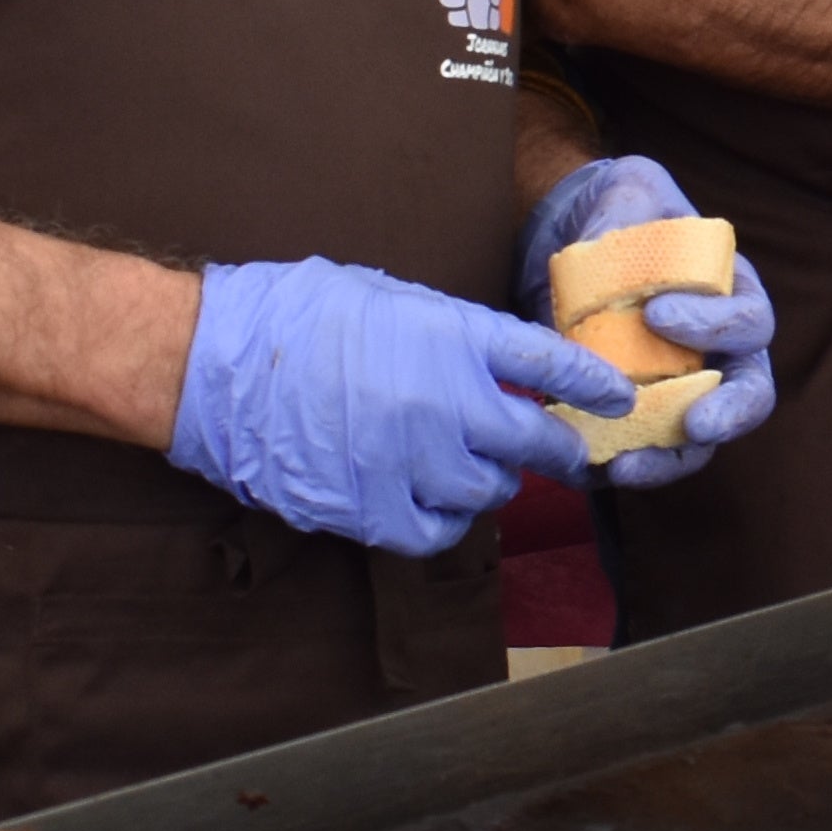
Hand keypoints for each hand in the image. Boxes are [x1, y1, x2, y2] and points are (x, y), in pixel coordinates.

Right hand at [165, 255, 626, 555]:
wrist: (213, 363)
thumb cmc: (293, 316)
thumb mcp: (388, 298)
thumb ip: (450, 336)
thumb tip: (496, 369)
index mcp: (448, 337)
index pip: (546, 365)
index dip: (590, 385)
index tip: (618, 399)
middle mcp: (441, 402)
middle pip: (532, 443)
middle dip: (559, 451)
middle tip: (565, 454)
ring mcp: (407, 461)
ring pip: (488, 494)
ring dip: (490, 483)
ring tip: (471, 467)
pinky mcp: (369, 509)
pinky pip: (435, 532)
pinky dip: (443, 520)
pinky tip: (430, 501)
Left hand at [514, 155, 775, 488]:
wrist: (567, 246)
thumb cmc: (616, 213)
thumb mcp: (629, 188)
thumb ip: (633, 205)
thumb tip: (614, 241)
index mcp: (732, 294)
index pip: (748, 319)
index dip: (713, 324)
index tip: (656, 314)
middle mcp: (719, 350)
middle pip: (750, 392)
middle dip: (729, 412)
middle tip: (696, 423)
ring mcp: (681, 388)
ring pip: (699, 440)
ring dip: (670, 458)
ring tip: (626, 466)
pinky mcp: (637, 415)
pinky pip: (643, 452)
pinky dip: (620, 465)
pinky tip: (588, 467)